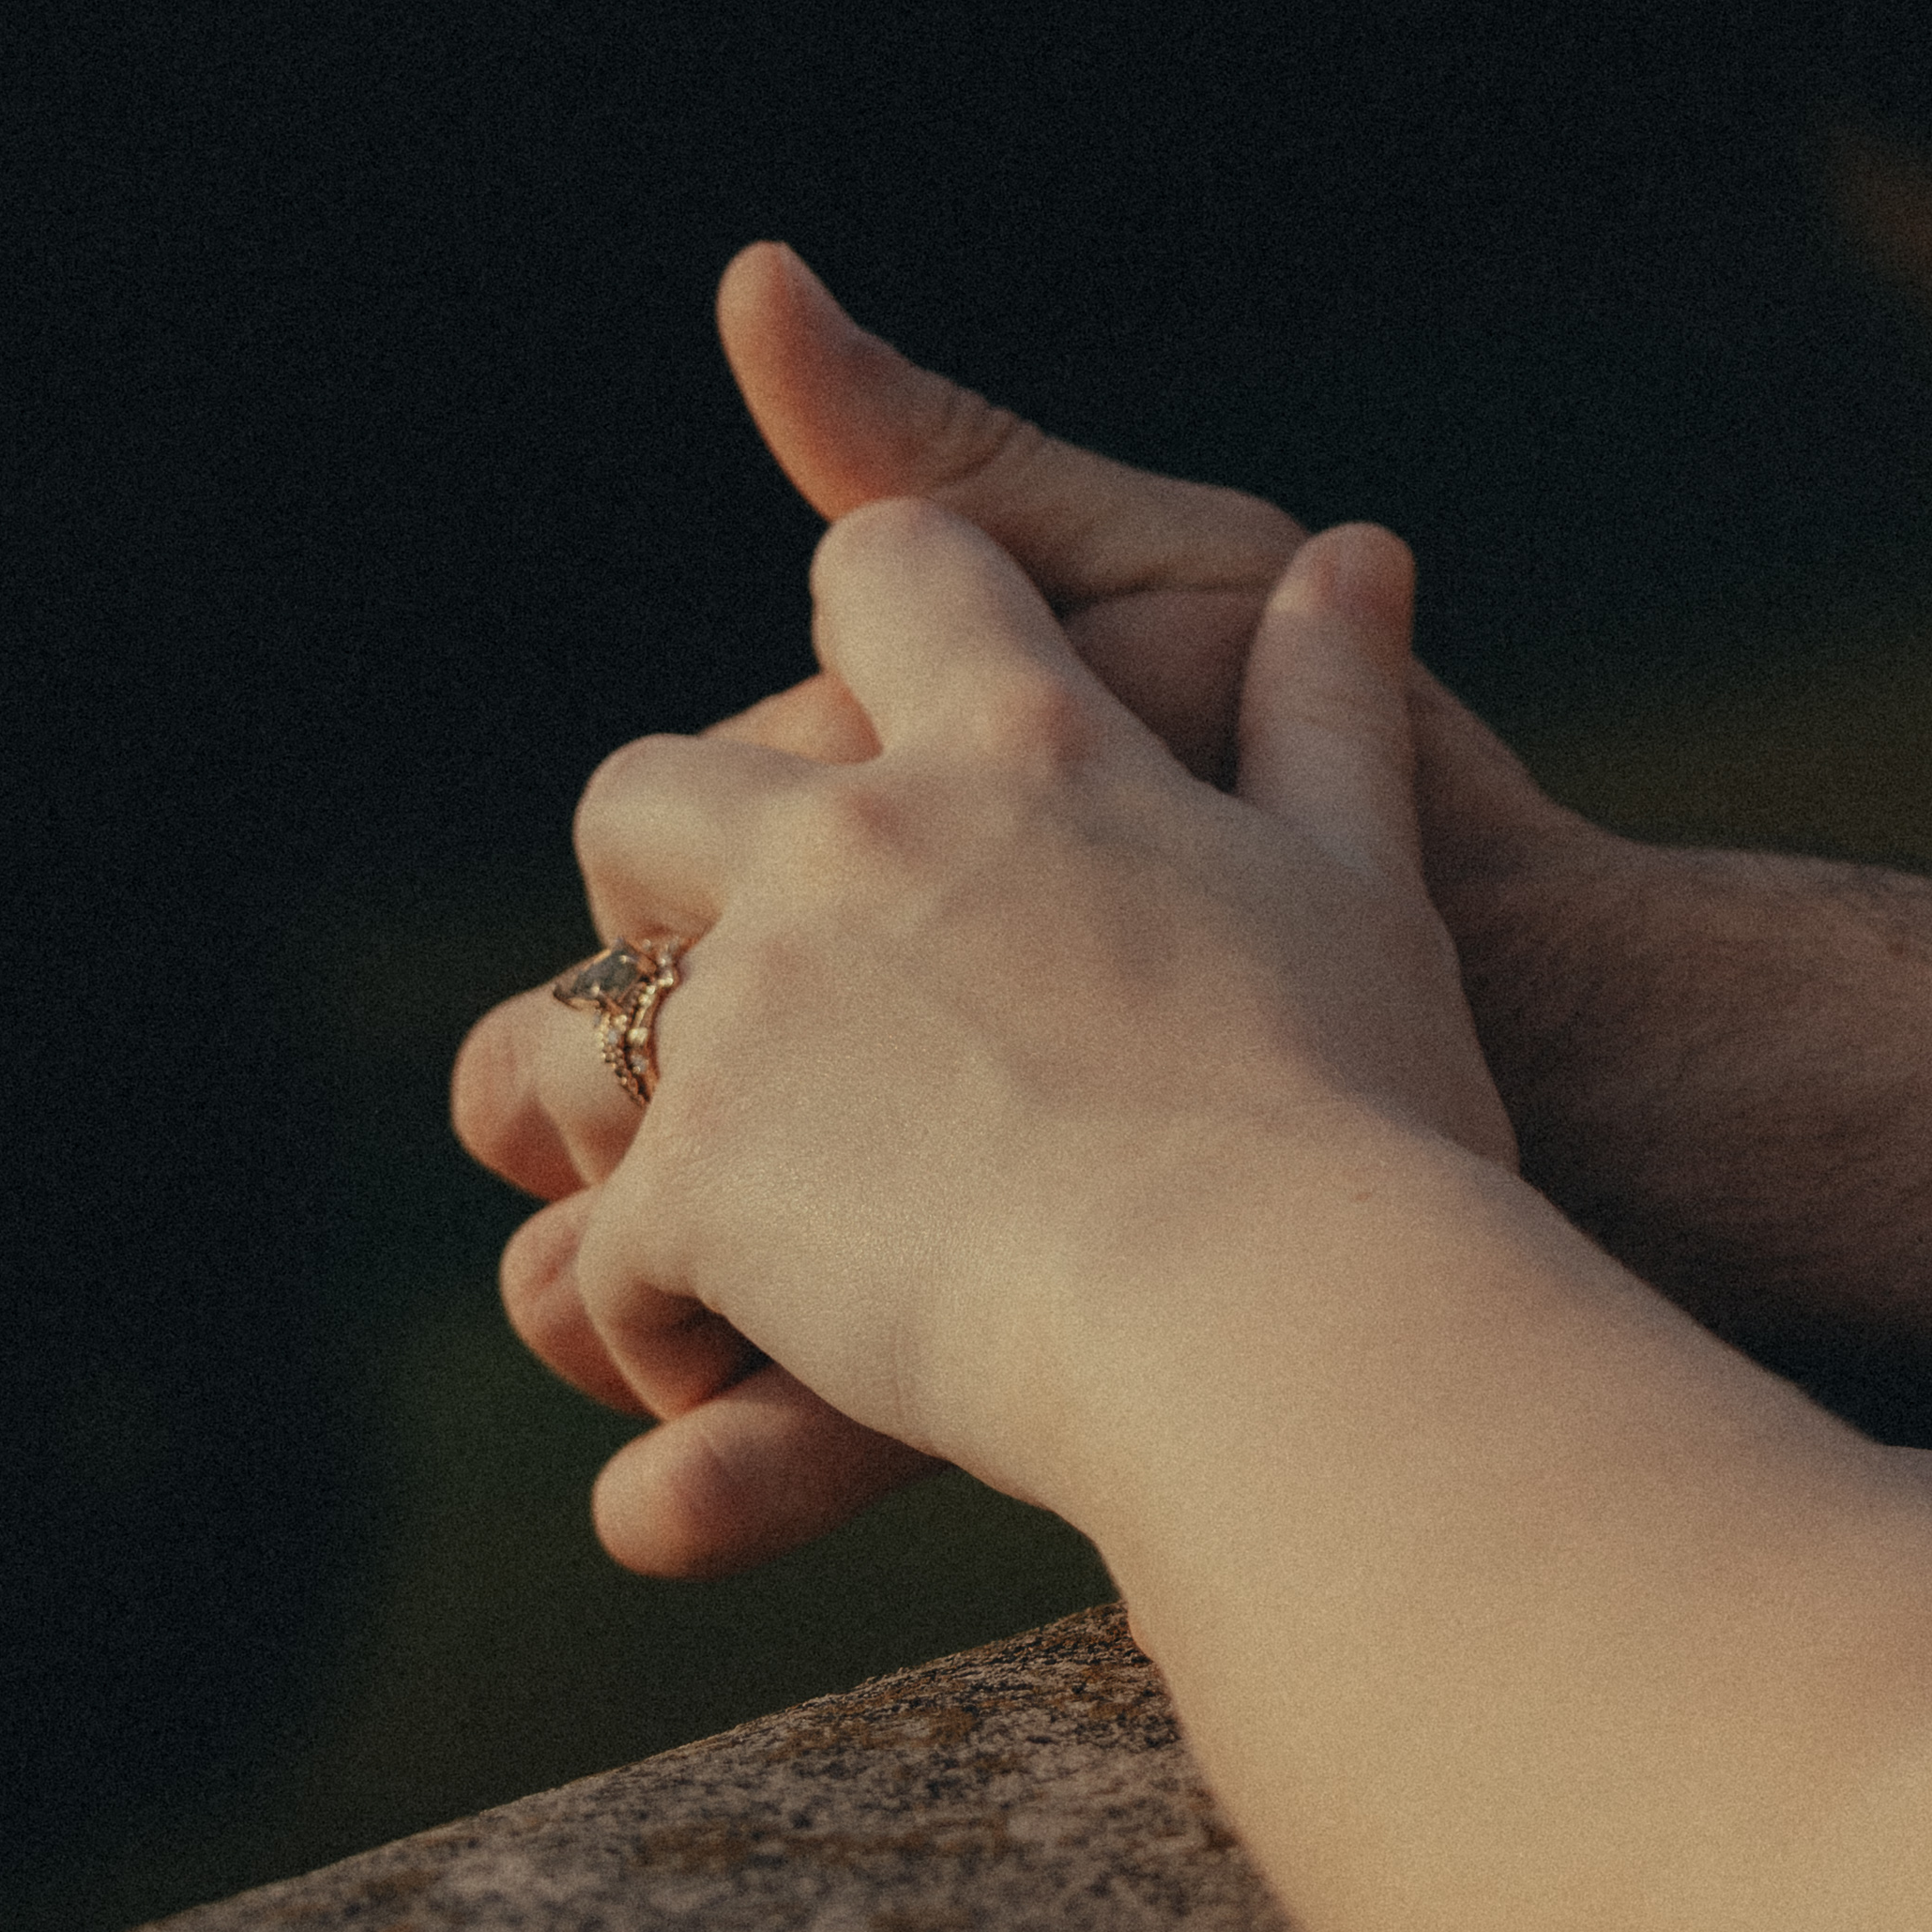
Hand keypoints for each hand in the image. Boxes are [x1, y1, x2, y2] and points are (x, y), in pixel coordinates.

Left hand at [470, 502, 1512, 1575]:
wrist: (1277, 1310)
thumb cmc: (1362, 1106)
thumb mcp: (1365, 880)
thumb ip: (1327, 709)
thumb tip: (1359, 555)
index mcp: (1023, 748)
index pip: (896, 570)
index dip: (875, 611)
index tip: (890, 688)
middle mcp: (850, 847)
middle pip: (645, 792)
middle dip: (657, 882)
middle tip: (759, 995)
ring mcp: (751, 1013)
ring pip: (566, 1037)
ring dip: (618, 1122)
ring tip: (724, 1219)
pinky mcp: (693, 1185)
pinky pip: (611, 1260)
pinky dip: (666, 1323)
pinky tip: (751, 1376)